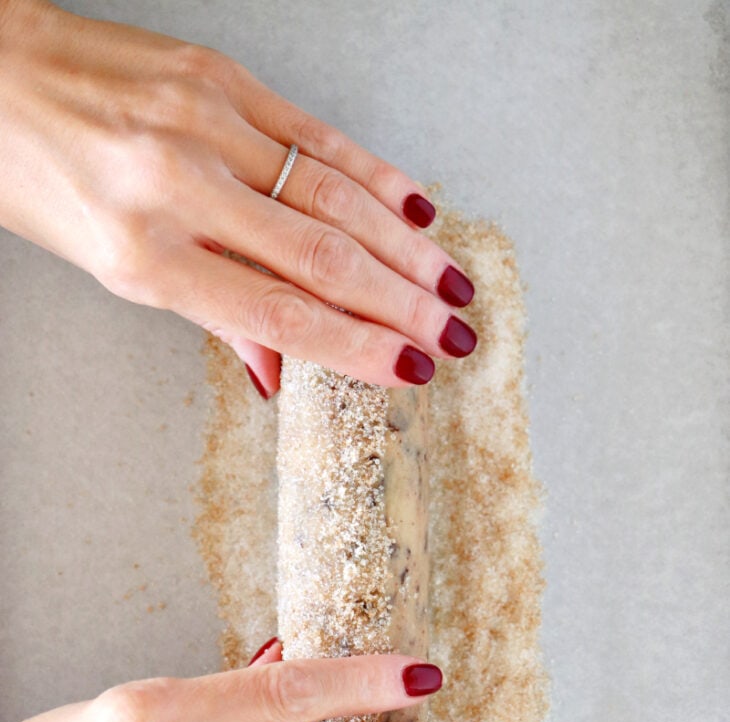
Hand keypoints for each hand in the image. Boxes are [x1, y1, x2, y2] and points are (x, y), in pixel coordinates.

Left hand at [0, 0, 476, 395]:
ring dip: (405, 248)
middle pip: (322, 256)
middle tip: (457, 337)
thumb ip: (212, 312)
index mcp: (145, 250)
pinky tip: (416, 208)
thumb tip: (282, 370)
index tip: (413, 370)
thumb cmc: (39, 180)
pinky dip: (374, 174)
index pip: (278, 312)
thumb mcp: (113, 268)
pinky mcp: (218, 76)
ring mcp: (204, 120)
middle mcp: (179, 183)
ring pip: (333, 194)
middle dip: (402, 305)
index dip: (357, 347)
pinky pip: (316, 133)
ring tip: (452, 286)